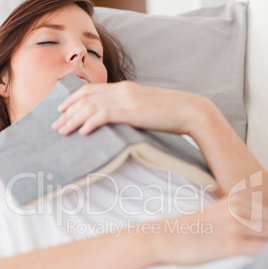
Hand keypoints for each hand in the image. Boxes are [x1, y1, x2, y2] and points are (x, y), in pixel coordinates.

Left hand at [52, 81, 206, 135]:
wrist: (188, 110)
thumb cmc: (169, 112)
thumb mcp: (145, 107)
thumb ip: (129, 109)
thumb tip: (116, 120)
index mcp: (124, 88)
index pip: (91, 89)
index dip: (73, 98)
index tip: (62, 108)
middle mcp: (121, 90)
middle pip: (86, 97)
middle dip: (68, 110)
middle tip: (55, 123)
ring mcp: (125, 99)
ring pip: (90, 106)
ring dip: (73, 119)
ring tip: (62, 130)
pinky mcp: (130, 111)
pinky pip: (103, 115)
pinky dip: (89, 122)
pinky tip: (82, 131)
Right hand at [155, 194, 267, 264]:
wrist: (165, 237)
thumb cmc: (189, 230)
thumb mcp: (215, 213)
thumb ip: (236, 215)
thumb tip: (256, 225)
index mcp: (236, 200)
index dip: (266, 226)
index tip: (259, 236)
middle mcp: (238, 209)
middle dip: (266, 235)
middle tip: (253, 243)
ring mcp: (235, 225)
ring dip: (265, 244)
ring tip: (245, 248)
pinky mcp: (231, 244)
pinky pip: (261, 250)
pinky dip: (262, 256)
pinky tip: (253, 260)